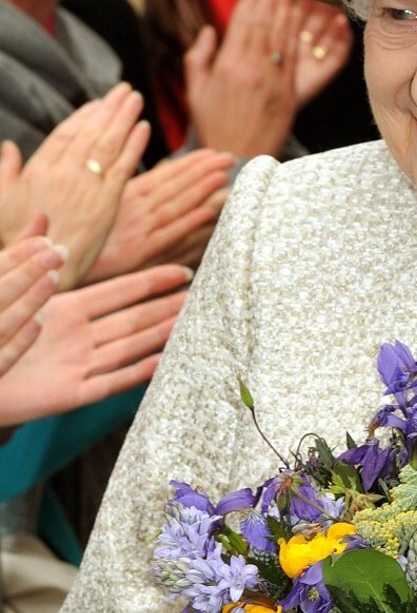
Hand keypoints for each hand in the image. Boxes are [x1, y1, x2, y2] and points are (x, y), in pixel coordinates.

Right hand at [0, 85, 150, 286]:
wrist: (39, 268)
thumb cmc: (18, 241)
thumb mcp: (3, 202)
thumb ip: (7, 172)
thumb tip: (8, 148)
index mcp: (39, 169)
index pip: (66, 134)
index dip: (84, 117)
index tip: (98, 105)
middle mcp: (63, 172)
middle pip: (90, 132)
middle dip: (109, 109)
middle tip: (125, 92)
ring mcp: (86, 186)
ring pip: (108, 144)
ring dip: (124, 118)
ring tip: (135, 100)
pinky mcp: (107, 203)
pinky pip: (123, 167)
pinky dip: (134, 146)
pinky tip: (144, 129)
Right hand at [0, 231, 64, 379]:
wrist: (1, 384)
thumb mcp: (4, 282)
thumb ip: (18, 255)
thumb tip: (44, 216)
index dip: (18, 255)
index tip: (47, 242)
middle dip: (26, 270)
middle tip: (59, 251)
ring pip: (0, 323)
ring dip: (26, 300)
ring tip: (54, 279)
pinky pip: (0, 359)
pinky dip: (18, 341)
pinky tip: (40, 323)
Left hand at [0, 263, 190, 425]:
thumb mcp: (5, 285)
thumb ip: (24, 255)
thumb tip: (44, 218)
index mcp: (66, 309)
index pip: (119, 291)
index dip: (151, 281)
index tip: (183, 272)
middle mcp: (79, 337)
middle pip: (133, 320)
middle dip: (167, 308)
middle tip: (201, 300)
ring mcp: (78, 365)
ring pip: (129, 347)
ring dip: (160, 336)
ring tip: (191, 325)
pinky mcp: (71, 394)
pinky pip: (110, 382)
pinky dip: (136, 374)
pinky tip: (161, 362)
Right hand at [86, 150, 233, 280]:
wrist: (65, 258)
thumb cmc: (85, 233)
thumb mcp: (109, 205)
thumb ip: (136, 191)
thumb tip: (163, 174)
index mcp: (129, 194)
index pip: (166, 175)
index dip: (191, 164)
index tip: (213, 154)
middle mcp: (137, 208)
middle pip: (176, 186)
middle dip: (203, 170)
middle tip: (229, 157)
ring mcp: (141, 228)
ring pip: (177, 204)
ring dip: (201, 190)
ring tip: (223, 176)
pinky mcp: (142, 251)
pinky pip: (170, 234)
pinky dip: (190, 222)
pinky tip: (209, 212)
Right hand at [186, 0, 352, 157]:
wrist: (237, 158)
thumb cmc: (213, 125)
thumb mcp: (195, 90)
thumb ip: (199, 56)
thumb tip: (209, 29)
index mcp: (228, 65)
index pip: (243, 19)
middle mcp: (252, 68)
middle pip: (266, 21)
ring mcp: (273, 80)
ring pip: (283, 34)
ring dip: (290, 5)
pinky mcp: (289, 93)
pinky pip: (296, 57)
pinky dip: (300, 33)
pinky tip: (304, 15)